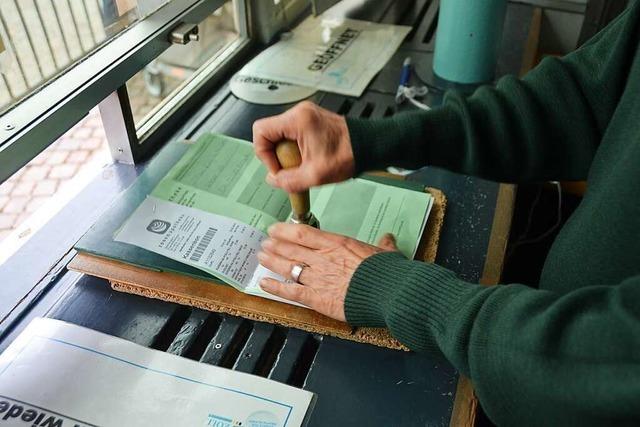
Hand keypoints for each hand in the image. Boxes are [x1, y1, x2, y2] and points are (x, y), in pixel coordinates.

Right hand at [252, 101, 354, 192]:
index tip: (279, 168)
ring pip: (280, 135)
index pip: (261, 131)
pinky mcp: (311, 121)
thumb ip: (289, 181)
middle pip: (269, 133)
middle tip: (292, 168)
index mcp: (297, 120)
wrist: (369, 146)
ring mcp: (305, 115)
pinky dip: (295, 150)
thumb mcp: (315, 175)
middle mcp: (299, 113)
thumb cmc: (349, 154)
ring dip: (287, 154)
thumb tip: (274, 180)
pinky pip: (292, 135)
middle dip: (277, 156)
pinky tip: (308, 160)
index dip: (264, 154)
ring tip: (302, 165)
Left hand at [257, 223, 397, 320]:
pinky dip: (275, 287)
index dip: (285, 230)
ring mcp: (317, 278)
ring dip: (272, 261)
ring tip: (261, 257)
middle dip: (275, 245)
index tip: (275, 228)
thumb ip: (383, 245)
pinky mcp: (317, 298)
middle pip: (291, 248)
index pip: (304, 233)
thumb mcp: (386, 252)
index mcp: (337, 244)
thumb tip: (388, 238)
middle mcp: (323, 258)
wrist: (389, 292)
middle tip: (265, 243)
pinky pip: (290, 291)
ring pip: (287, 267)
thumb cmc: (388, 272)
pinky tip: (264, 283)